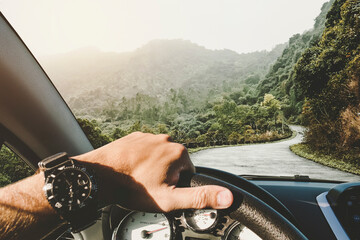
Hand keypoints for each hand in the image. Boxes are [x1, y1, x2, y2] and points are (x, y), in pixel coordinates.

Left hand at [73, 132, 232, 211]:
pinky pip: (144, 150)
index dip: (177, 185)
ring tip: (138, 179)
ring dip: (152, 167)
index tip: (163, 190)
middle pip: (174, 163)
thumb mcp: (170, 199)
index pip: (188, 171)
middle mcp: (165, 139)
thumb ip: (200, 197)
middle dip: (166, 176)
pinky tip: (131, 170)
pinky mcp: (134, 137)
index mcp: (178, 152)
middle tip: (149, 187)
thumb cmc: (133, 188)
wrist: (99, 176)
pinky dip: (140, 160)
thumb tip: (227, 196)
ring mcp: (148, 136)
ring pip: (158, 156)